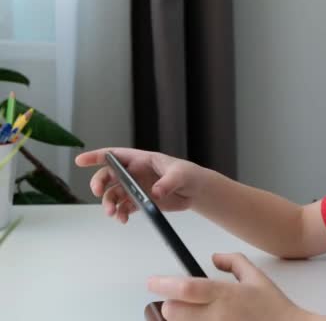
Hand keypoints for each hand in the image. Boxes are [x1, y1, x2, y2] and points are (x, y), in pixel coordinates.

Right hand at [75, 148, 207, 222]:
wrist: (196, 191)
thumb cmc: (189, 174)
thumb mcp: (180, 174)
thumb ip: (167, 182)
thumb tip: (154, 192)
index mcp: (141, 159)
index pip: (114, 155)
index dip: (96, 156)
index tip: (80, 161)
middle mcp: (134, 173)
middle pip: (109, 176)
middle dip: (100, 184)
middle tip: (100, 194)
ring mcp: (136, 188)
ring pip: (114, 194)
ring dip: (109, 203)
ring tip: (113, 214)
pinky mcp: (141, 202)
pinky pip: (124, 207)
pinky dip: (120, 214)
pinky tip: (123, 219)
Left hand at [148, 253, 312, 320]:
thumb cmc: (273, 308)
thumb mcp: (257, 277)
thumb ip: (234, 261)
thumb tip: (214, 257)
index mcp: (226, 295)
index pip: (187, 288)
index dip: (164, 284)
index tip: (152, 282)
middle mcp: (218, 316)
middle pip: (174, 312)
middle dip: (169, 305)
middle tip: (174, 301)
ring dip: (181, 319)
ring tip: (193, 313)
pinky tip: (203, 320)